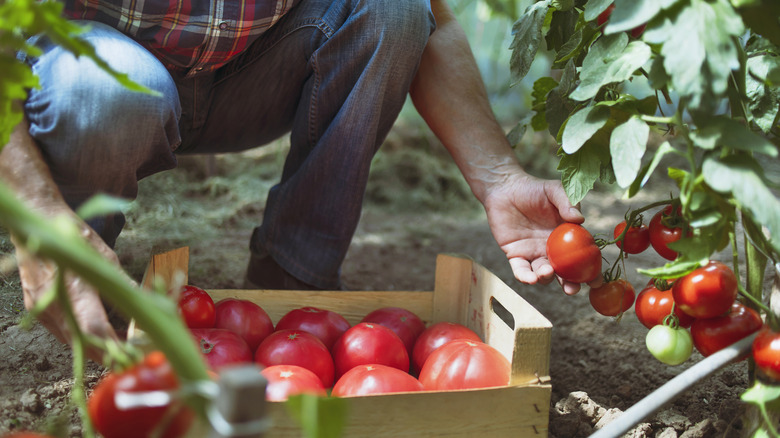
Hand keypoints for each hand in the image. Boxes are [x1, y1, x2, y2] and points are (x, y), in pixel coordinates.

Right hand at [14, 210, 120, 362]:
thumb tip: (144, 302)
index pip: (95, 328)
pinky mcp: (36, 309)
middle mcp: (55, 303)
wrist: (38, 225)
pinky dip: (79, 337)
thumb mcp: (105, 257)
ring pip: (71, 341)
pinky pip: (60, 332)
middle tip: (128, 361)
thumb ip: (122, 284)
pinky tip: (94, 337)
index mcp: (75, 289)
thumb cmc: (75, 238)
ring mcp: (42, 309)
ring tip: (116, 351)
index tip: (130, 354)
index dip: (113, 346)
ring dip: (93, 349)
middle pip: (83, 342)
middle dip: (106, 355)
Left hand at [482, 172, 601, 294]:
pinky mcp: (515, 255)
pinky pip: (521, 270)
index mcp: (568, 238)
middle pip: (564, 273)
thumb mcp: (555, 190)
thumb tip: (579, 219)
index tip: (597, 281)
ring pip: (543, 274)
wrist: (505, 188)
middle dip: (570, 285)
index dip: (591, 271)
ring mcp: (534, 253)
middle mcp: (553, 250)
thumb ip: (568, 202)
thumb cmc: (533, 189)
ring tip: (547, 272)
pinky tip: (530, 278)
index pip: (583, 258)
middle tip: (572, 289)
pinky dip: (525, 277)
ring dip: (546, 278)